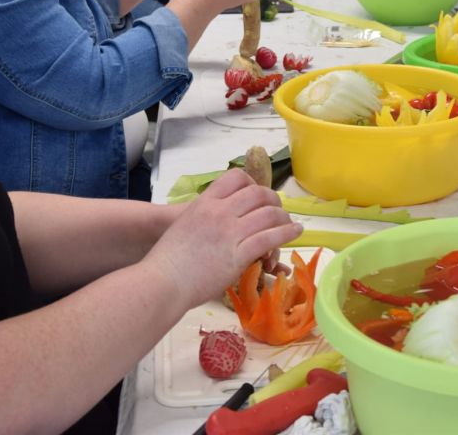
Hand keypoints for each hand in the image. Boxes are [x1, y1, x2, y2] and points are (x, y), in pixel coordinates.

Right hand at [144, 169, 300, 306]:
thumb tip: (219, 221)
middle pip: (258, 194)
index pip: (236, 177)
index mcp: (205, 202)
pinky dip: (287, 233)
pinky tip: (295, 232)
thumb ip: (204, 218)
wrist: (162, 281)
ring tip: (290, 223)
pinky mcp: (240, 253)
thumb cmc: (167, 260)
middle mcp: (220, 212)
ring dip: (284, 217)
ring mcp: (231, 232)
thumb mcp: (185, 225)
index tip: (257, 194)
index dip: (252, 183)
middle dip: (273, 199)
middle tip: (277, 209)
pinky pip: (271, 237)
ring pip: (269, 214)